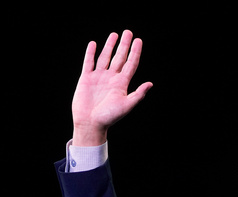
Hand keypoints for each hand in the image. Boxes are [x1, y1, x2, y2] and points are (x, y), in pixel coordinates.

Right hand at [71, 30, 152, 146]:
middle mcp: (111, 78)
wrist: (90, 123)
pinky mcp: (86, 78)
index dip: (135, 52)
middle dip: (124, 45)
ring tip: (114, 35)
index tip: (138, 40)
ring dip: (109, 46)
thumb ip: (138, 94)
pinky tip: (94, 44)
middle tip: (128, 32)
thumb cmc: (109, 117)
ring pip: (105, 57)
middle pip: (119, 57)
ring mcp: (98, 77)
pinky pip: (89, 62)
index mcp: (121, 84)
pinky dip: (91, 53)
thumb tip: (150, 84)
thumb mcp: (126, 105)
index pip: (130, 64)